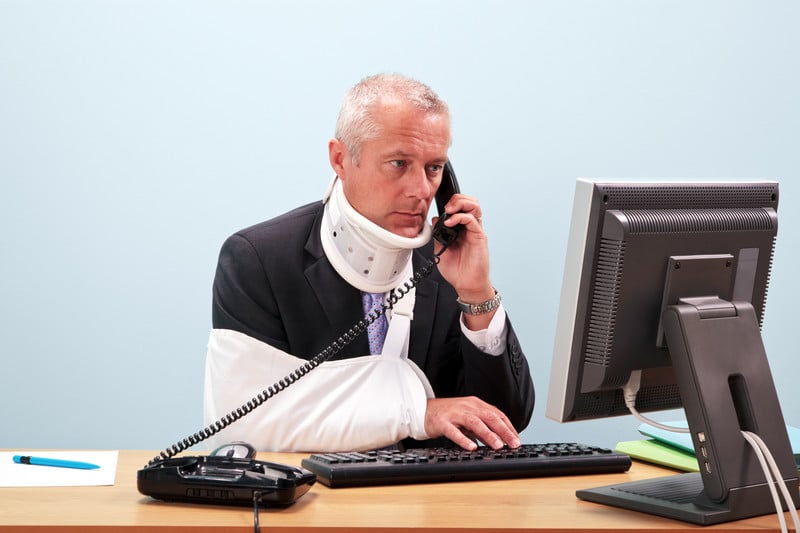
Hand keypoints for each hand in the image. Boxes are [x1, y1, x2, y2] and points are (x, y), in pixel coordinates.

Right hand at [424, 397, 521, 449]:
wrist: (424, 410)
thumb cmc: (448, 415)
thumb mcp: (468, 418)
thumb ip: (482, 427)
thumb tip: (499, 440)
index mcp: (475, 404)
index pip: (497, 414)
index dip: (509, 426)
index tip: (517, 439)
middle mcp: (467, 406)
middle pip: (489, 417)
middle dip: (504, 431)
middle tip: (514, 443)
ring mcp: (455, 414)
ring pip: (475, 422)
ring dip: (488, 434)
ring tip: (498, 445)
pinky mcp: (442, 422)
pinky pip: (454, 431)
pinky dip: (464, 439)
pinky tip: (472, 447)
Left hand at [432, 194, 497, 329]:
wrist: (466, 284)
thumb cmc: (457, 270)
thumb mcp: (440, 249)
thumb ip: (438, 234)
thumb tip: (435, 219)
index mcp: (460, 228)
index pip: (460, 206)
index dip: (451, 202)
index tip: (439, 207)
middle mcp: (469, 227)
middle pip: (470, 201)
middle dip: (457, 198)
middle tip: (446, 206)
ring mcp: (475, 231)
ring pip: (474, 206)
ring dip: (461, 203)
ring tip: (449, 210)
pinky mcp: (479, 237)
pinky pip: (473, 220)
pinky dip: (461, 217)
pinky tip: (450, 222)